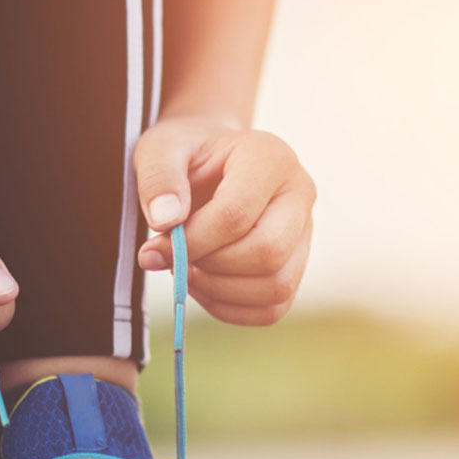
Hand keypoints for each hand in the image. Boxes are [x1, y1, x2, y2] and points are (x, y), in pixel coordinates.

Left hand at [133, 116, 314, 325]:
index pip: (237, 214)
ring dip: (220, 291)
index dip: (192, 241)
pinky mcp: (297, 265)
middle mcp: (299, 193)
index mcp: (270, 157)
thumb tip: (165, 221)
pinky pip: (273, 308)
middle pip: (269, 252)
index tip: (153, 249)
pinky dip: (231, 308)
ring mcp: (304, 232)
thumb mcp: (159, 151)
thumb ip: (158, 179)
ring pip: (277, 286)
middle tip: (175, 260)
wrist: (209, 162)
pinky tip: (203, 285)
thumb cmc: (185, 154)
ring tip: (187, 271)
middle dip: (212, 267)